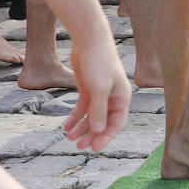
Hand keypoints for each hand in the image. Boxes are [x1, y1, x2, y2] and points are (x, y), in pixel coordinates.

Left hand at [62, 36, 130, 151]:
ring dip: (82, 127)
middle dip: (92, 134)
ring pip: (91, 116)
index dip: (106, 136)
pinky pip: (82, 107)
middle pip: (103, 121)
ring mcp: (99, 92)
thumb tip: (99, 131)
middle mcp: (112, 96)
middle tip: (79, 146)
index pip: (116, 122)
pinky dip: (75, 117)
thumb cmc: (99, 62)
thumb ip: (99, 110)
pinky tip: (66, 126)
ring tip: (70, 138)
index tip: (94, 148)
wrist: (89, 41)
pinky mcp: (88, 88)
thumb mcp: (99, 88)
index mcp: (122, 97)